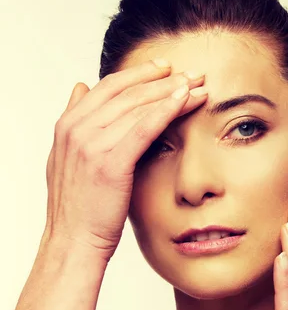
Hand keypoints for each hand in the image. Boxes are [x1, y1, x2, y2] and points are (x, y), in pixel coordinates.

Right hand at [43, 60, 207, 261]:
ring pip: (138, 107)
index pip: (108, 87)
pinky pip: (144, 127)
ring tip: (198, 86)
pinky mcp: (111, 162)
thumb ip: (75, 121)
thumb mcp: (67, 157)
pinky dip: (167, 110)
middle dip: (162, 80)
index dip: (139, 74)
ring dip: (172, 92)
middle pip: (127, 92)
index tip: (165, 69)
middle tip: (192, 74)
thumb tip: (80, 87)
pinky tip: (186, 100)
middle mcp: (77, 129)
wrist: (73, 241)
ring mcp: (92, 145)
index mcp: (68, 125)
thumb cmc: (79, 206)